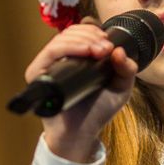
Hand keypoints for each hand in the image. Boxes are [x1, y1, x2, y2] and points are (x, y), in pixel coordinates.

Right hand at [23, 17, 137, 162]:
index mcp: (75, 57)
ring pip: (60, 39)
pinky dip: (68, 47)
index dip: (92, 30)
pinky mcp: (37, 74)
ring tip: (100, 50)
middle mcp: (59, 59)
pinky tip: (85, 51)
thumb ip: (127, 69)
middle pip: (70, 32)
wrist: (82, 134)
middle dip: (91, 35)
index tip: (108, 41)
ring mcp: (47, 66)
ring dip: (83, 39)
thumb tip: (119, 50)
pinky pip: (49, 53)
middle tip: (106, 47)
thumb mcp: (120, 88)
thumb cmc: (97, 111)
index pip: (78, 32)